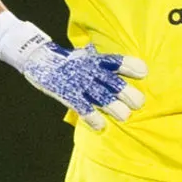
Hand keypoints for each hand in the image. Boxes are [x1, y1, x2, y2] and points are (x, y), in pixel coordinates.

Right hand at [0, 11, 147, 131]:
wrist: (38, 58)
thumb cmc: (69, 61)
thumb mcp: (87, 56)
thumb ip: (104, 65)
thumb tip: (133, 71)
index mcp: (95, 59)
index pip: (115, 61)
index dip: (129, 65)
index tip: (143, 72)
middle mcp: (89, 70)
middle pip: (111, 81)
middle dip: (125, 92)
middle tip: (138, 102)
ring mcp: (78, 82)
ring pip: (99, 96)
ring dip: (112, 107)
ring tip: (125, 116)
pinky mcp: (67, 93)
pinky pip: (81, 106)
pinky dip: (91, 117)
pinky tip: (100, 126)